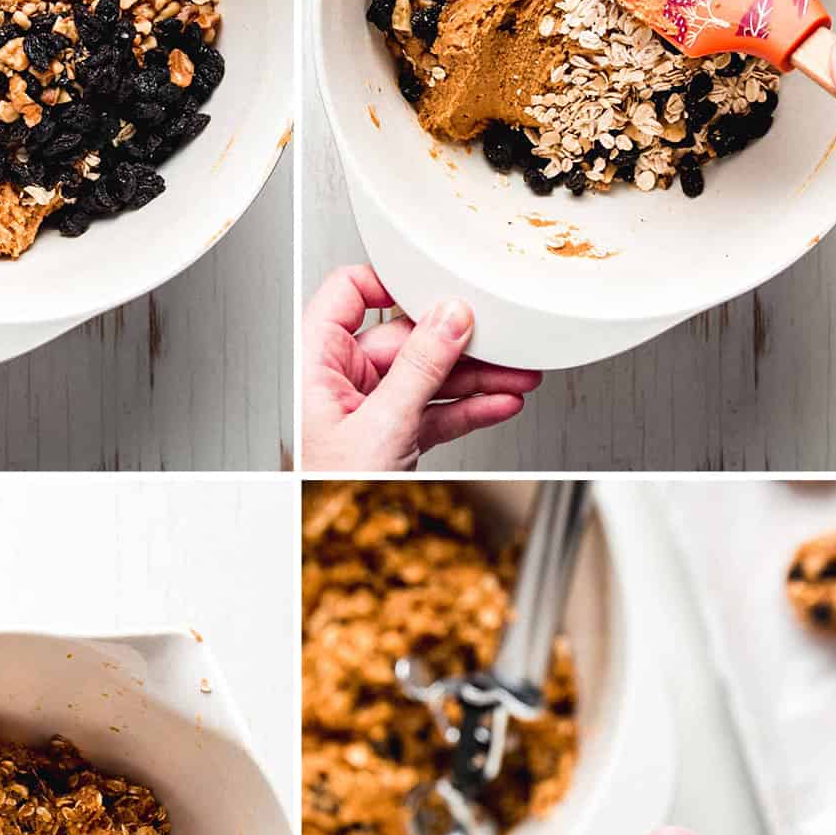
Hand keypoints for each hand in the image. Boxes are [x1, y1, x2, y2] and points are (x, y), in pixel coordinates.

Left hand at [302, 265, 540, 471]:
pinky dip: (468, 407)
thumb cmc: (327, 488)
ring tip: (519, 375)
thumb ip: (419, 367)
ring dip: (477, 377)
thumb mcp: (381, 423)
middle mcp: (340, 376)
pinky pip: (435, 409)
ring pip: (429, 376)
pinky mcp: (391, 431)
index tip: (435, 284)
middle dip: (460, 343)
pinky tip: (500, 401)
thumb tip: (449, 317)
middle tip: (503, 340)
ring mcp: (368, 404)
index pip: (350, 291)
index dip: (392, 281)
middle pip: (406, 338)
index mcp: (316, 359)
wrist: (327, 553)